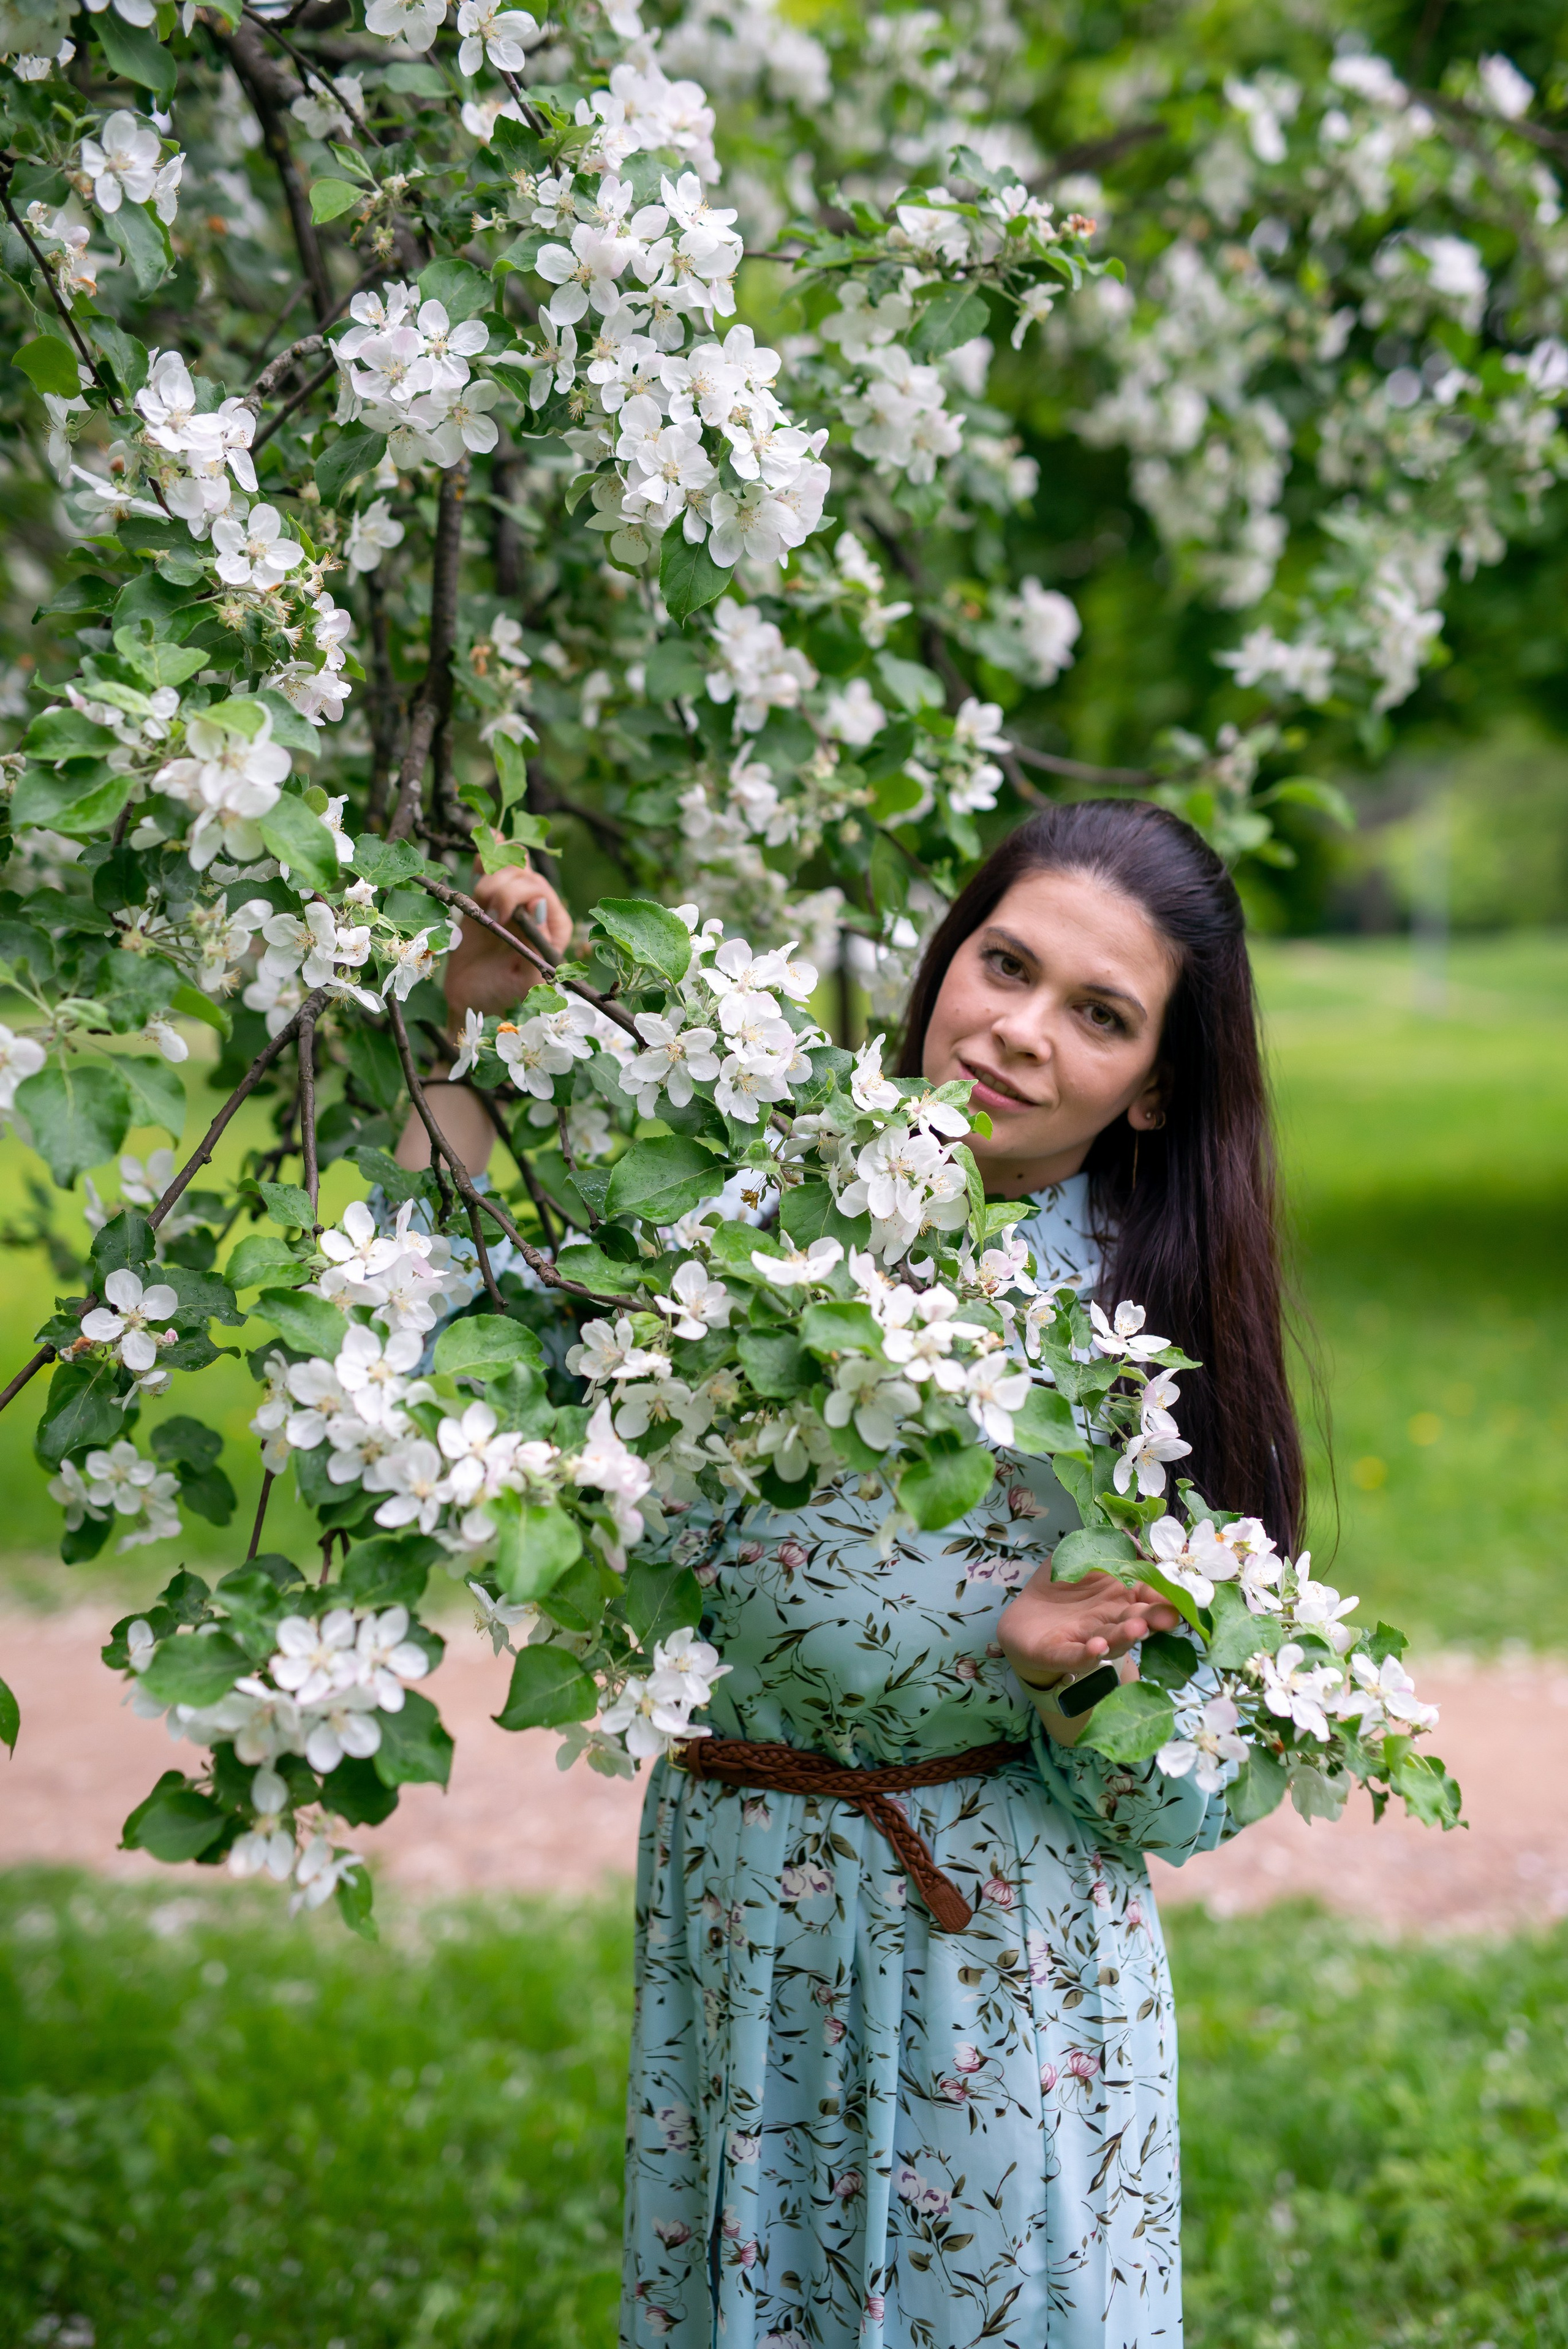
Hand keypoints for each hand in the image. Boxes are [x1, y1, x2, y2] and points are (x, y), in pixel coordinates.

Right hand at [444, 863, 574, 1021]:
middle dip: (502, 889)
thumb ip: (536, 947)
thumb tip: (538, 904)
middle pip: (525, 874)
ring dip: (491, 879)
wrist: (470, 999)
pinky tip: (485, 841)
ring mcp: (514, 900)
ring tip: (481, 906)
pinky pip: (493, 864)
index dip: (517, 894)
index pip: (541, 890)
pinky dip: (489, 850)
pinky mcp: (490, 897)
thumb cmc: (501, 995)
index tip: (498, 919)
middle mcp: (539, 909)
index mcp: (555, 927)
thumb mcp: (523, 980)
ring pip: (508, 866)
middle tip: (488, 917)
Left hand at [997, 1565, 1178, 1689]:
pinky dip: (1087, 1654)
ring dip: (1125, 1636)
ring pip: (1111, 1640)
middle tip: (1169, 1617)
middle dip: (1153, 1619)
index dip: (1164, 1597)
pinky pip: (1075, 1655)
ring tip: (1137, 1629)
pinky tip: (1097, 1647)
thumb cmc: (1062, 1587)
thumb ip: (1106, 1548)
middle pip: (1136, 1621)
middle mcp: (1110, 1621)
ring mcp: (1087, 1639)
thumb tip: (1132, 1534)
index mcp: (1120, 1597)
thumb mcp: (1081, 1557)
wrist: (1025, 1620)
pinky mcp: (1060, 1653)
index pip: (1148, 1596)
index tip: (1181, 1597)